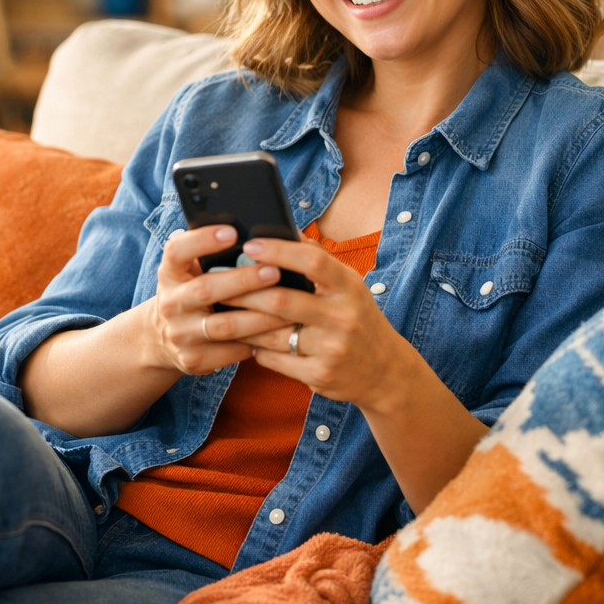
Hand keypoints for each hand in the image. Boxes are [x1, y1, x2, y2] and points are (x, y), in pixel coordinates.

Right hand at [145, 225, 292, 376]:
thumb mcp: (188, 269)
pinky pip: (230, 351)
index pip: (177, 251)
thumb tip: (251, 231)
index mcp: (169, 273)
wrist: (161, 338)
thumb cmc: (190, 291)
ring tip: (287, 307)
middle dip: (243, 281)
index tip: (232, 231)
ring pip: (223, 325)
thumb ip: (207, 251)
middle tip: (274, 272)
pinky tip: (277, 333)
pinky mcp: (193, 359)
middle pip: (205, 289)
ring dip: (258, 317)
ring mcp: (180, 334)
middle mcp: (170, 303)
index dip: (202, 240)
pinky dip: (255, 342)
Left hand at [224, 237, 413, 410]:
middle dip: (245, 292)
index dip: (279, 251)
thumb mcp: (349, 286)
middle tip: (217, 283)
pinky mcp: (320, 376)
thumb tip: (285, 227)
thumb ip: (318, 260)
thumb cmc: (358, 318)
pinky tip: (245, 339)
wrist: (386, 372)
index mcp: (349, 287)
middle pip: (282, 300)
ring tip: (221, 311)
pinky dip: (255, 348)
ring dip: (242, 323)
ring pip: (272, 333)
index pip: (312, 262)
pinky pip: (274, 360)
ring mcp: (331, 349)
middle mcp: (343, 317)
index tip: (250, 244)